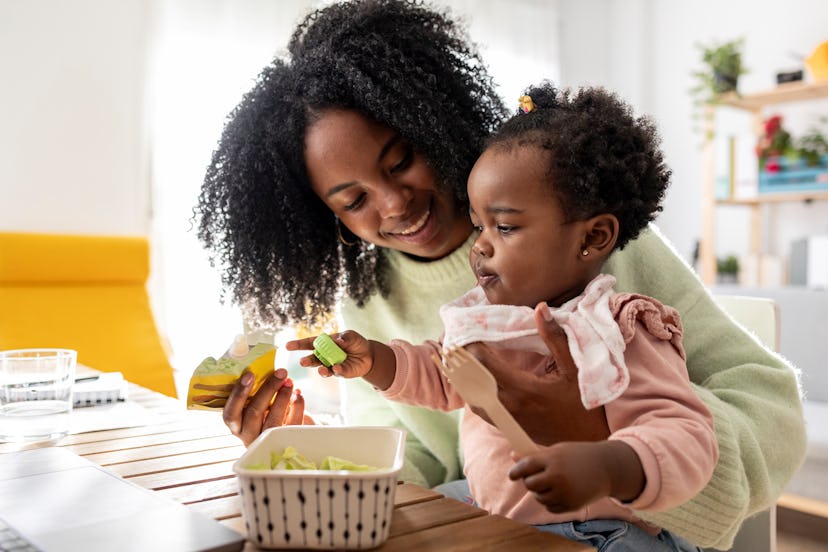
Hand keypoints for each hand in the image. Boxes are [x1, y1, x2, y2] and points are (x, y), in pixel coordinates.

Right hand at [223, 367, 312, 445]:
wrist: (287, 437)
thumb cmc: (268, 415)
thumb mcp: (258, 406)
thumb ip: (258, 393)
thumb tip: (269, 370)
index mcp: (237, 426)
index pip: (230, 413)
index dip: (238, 394)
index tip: (249, 374)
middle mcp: (248, 436)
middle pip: (254, 413)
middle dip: (268, 389)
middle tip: (281, 372)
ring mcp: (267, 441)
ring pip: (273, 420)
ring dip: (283, 397)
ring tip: (289, 382)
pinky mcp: (286, 442)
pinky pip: (292, 424)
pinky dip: (297, 407)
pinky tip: (297, 395)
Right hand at [286, 330, 374, 378]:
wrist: (368, 355)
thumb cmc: (355, 342)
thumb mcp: (351, 336)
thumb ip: (345, 338)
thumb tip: (338, 341)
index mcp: (324, 344)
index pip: (309, 343)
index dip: (298, 345)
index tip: (287, 346)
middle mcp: (324, 356)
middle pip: (312, 359)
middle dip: (307, 361)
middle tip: (303, 362)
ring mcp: (331, 365)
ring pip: (322, 369)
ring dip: (321, 370)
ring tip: (321, 369)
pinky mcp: (340, 372)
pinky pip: (336, 372)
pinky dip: (336, 370)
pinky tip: (337, 368)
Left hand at [465, 302, 609, 444]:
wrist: (588, 441)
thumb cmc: (584, 404)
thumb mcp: (574, 368)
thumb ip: (555, 338)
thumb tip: (541, 308)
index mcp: (523, 389)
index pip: (485, 364)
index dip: (472, 346)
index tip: (466, 330)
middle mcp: (509, 406)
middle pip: (472, 380)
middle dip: (463, 359)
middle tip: (456, 340)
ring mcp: (507, 419)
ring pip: (472, 397)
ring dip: (465, 377)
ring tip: (461, 357)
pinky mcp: (507, 427)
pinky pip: (481, 408)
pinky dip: (473, 391)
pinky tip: (473, 379)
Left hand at [508, 440, 643, 511]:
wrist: (606, 468)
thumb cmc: (578, 456)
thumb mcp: (558, 451)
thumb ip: (536, 455)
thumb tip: (513, 456)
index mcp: (553, 459)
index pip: (526, 466)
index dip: (516, 471)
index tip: (512, 474)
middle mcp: (558, 476)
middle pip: (530, 484)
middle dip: (529, 481)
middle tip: (533, 478)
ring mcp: (564, 493)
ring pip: (539, 497)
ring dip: (540, 492)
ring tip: (551, 483)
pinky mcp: (570, 505)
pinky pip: (550, 507)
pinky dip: (551, 501)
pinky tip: (560, 492)